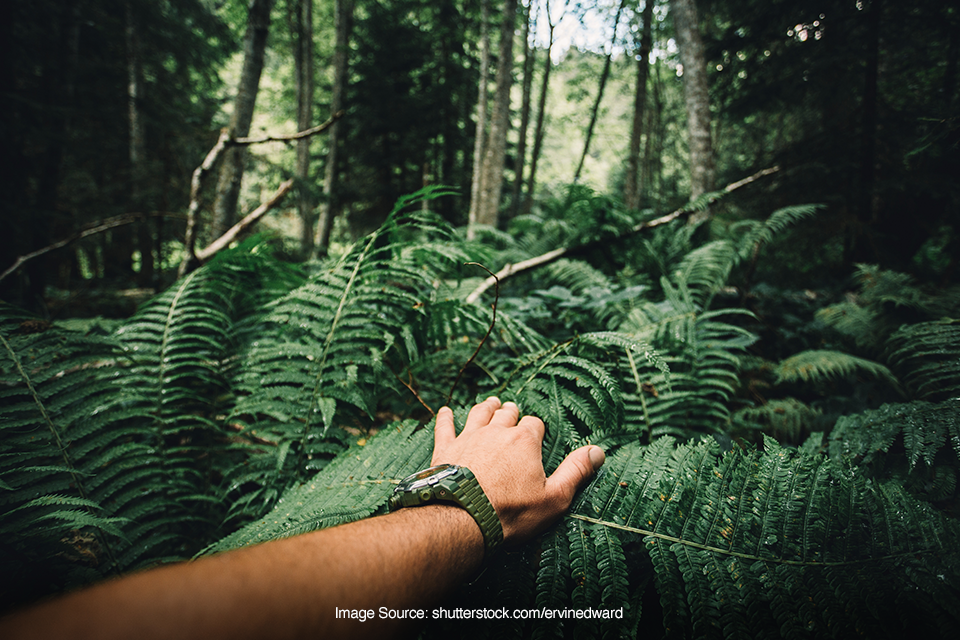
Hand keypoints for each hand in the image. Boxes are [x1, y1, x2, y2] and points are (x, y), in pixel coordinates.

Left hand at [430, 397, 604, 543]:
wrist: (464, 518)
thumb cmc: (512, 511)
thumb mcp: (555, 497)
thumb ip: (576, 471)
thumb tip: (598, 451)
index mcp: (524, 441)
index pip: (534, 424)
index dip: (536, 429)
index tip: (536, 436)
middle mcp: (496, 431)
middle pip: (506, 414)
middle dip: (512, 413)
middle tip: (512, 411)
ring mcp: (469, 438)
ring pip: (479, 414)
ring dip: (486, 407)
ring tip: (491, 403)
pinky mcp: (446, 449)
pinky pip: (445, 427)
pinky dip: (446, 418)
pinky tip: (445, 411)